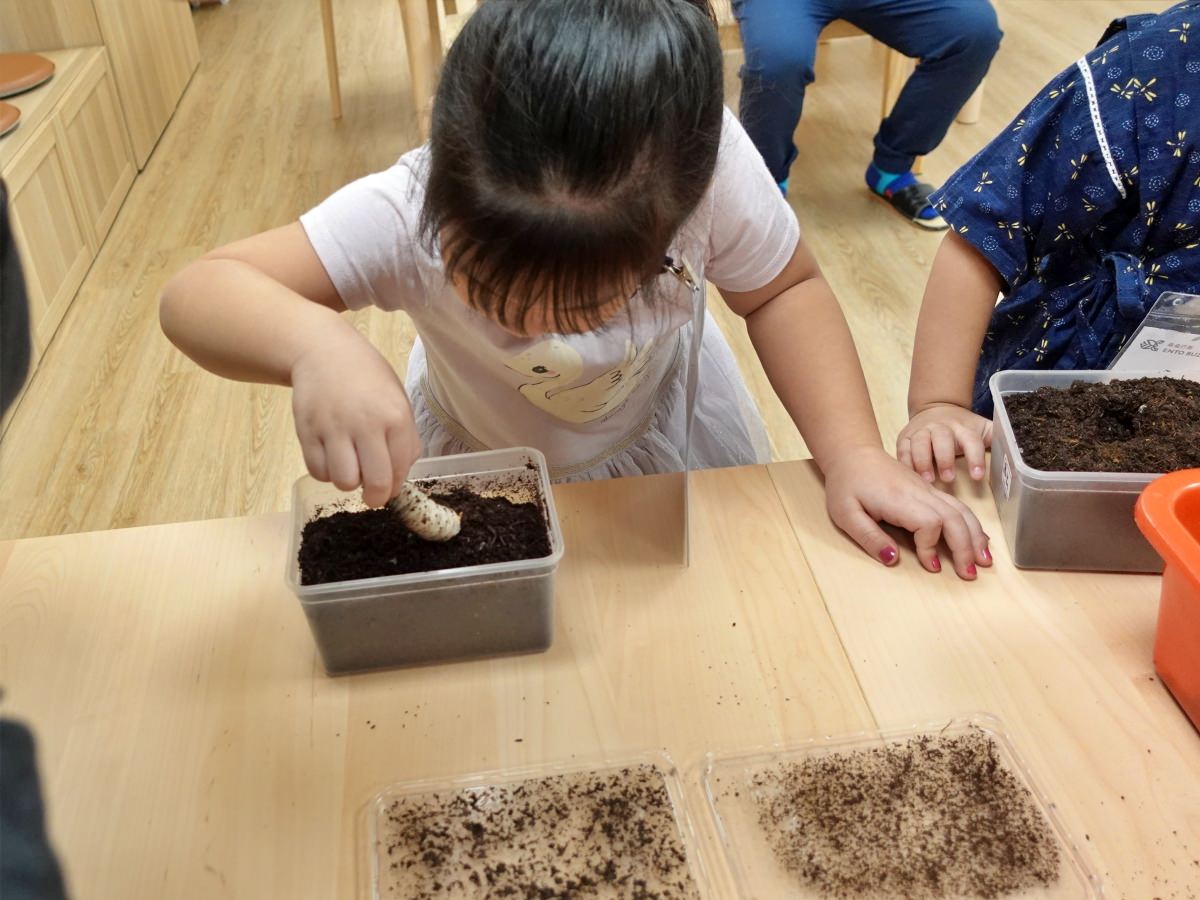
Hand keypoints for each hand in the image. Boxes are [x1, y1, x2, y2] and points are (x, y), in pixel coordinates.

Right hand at [289, 329, 421, 506]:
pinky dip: (325, 472)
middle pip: (375, 483)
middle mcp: (365, 423)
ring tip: (350, 466)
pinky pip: (318, 472)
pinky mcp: (307, 431)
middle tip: (372, 493)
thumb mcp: (397, 400)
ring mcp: (333, 428)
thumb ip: (404, 438)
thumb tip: (399, 476)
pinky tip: (331, 457)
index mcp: (394, 416)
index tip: (389, 487)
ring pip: (344, 482)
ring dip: (348, 482)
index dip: (395, 487)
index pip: (400, 470)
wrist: (324, 351)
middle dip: (376, 497)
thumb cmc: (366, 378)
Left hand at [823, 446, 991, 578]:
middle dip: (966, 547)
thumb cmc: (847, 484)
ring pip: (961, 511)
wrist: (854, 454)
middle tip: (970, 574)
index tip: (929, 565)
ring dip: (975, 536)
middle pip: (954, 518)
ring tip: (983, 561)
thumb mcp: (845, 513)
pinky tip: (978, 540)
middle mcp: (920, 492)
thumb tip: (893, 560)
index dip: (932, 546)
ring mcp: (927, 490)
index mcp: (899, 499)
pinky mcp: (929, 491)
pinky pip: (957, 506)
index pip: (930, 523)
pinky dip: (971, 524)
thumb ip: (869, 537)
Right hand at [897, 403, 993, 483]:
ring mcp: (921, 431)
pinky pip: (902, 449)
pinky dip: (905, 462)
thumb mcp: (981, 429)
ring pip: (920, 443)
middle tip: (948, 478)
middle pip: (942, 438)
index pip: (971, 440)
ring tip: (927, 480)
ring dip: (922, 461)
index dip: (974, 457)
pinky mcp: (905, 436)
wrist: (935, 408)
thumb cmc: (962, 426)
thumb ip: (998, 438)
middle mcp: (941, 426)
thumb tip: (1021, 453)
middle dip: (944, 458)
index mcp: (963, 427)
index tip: (978, 476)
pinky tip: (908, 476)